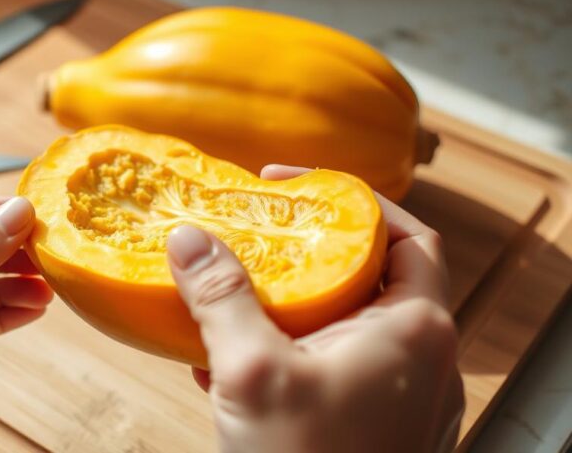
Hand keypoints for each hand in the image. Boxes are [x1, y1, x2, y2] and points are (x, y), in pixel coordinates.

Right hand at [166, 165, 462, 452]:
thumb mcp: (251, 373)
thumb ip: (221, 297)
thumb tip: (189, 238)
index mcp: (414, 331)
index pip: (405, 234)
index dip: (349, 199)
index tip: (289, 187)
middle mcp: (424, 359)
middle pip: (375, 275)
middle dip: (311, 252)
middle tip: (259, 235)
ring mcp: (405, 398)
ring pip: (354, 323)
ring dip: (298, 304)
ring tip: (238, 297)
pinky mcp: (379, 427)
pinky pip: (341, 367)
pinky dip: (296, 351)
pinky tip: (235, 363)